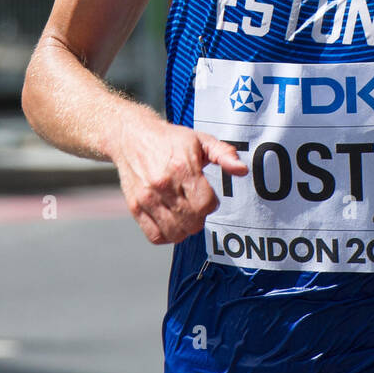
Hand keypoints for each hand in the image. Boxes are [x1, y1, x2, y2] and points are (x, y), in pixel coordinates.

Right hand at [110, 109, 247, 244]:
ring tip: (185, 215)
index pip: (205, 204)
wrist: (131, 136)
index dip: (211, 204)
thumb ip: (224, 154)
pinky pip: (155, 236)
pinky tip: (171, 223)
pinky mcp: (135, 207)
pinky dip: (166, 236)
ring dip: (185, 229)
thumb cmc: (169, 139)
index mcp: (182, 168)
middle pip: (192, 221)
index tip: (207, 195)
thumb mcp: (201, 140)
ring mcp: (146, 198)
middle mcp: (162, 185)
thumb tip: (242, 170)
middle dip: (200, 218)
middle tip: (197, 206)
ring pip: (174, 233)